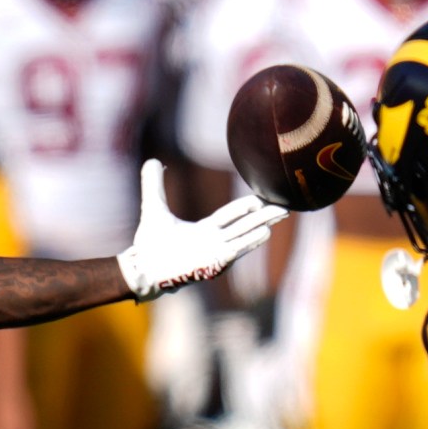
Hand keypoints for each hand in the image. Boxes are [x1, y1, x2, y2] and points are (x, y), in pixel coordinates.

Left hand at [116, 161, 285, 299]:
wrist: (142, 268)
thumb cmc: (149, 245)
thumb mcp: (154, 207)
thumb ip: (154, 184)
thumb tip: (153, 160)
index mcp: (204, 230)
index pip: (229, 216)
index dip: (244, 207)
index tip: (261, 199)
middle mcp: (213, 242)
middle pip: (243, 226)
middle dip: (263, 217)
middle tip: (285, 208)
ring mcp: (213, 254)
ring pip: (242, 238)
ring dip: (259, 229)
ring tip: (278, 219)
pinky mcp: (211, 264)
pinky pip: (234, 252)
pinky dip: (249, 243)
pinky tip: (264, 234)